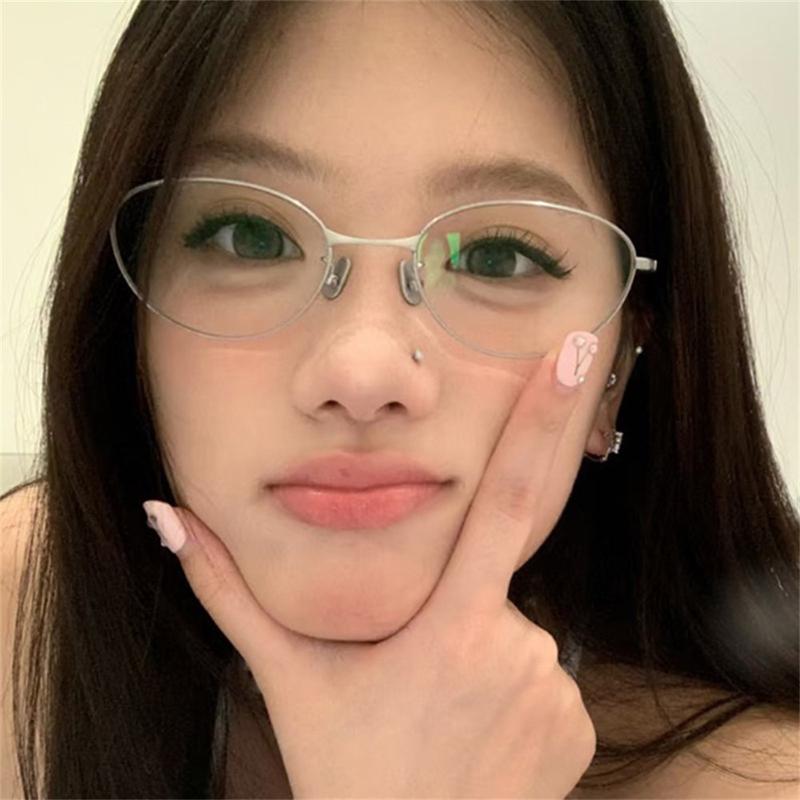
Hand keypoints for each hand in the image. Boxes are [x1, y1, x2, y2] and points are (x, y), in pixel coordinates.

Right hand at [143, 331, 598, 798]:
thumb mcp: (286, 678)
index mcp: (448, 623)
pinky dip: (509, 690)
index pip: (506, 497)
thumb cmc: (348, 771)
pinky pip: (544, 676)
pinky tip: (476, 736)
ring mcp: (553, 688)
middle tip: (418, 683)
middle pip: (487, 584)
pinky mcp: (576, 724)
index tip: (574, 356)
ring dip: (476, 653)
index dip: (543, 419)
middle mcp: (515, 648)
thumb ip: (226, 591)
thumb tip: (165, 516)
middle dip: (451, 610)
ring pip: (515, 632)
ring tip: (439, 715)